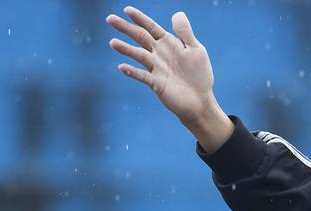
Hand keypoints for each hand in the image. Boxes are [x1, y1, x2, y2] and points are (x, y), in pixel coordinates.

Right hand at [107, 7, 231, 147]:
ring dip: (126, 49)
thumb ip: (185, 32)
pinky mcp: (156, 84)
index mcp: (168, 43)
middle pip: (140, 37)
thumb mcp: (196, 50)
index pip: (151, 27)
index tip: (127, 10)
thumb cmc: (199, 75)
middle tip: (110, 19)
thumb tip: (177, 13)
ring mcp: (156, 69)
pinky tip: (122, 67)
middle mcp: (159, 54)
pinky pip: (143, 76)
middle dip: (125, 28)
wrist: (200, 101)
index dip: (139, 18)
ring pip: (138, 55)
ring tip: (113, 42)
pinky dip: (133, 72)